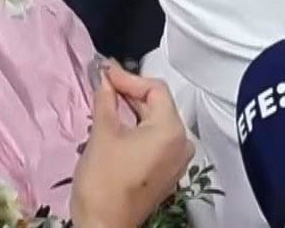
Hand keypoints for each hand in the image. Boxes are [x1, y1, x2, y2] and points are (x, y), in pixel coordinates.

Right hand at [72, 64, 194, 227]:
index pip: (155, 89)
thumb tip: (104, 78)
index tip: (105, 73)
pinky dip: (137, 130)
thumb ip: (106, 99)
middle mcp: (181, 143)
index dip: (128, 78)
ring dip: (132, 111)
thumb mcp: (103, 132)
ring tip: (106, 101)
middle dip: (129, 93)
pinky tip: (116, 124)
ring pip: (155, 123)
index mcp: (171, 130)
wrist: (103, 226)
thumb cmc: (104, 180)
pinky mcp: (166, 173)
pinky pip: (155, 141)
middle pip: (157, 105)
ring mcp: (176, 161)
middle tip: (103, 83)